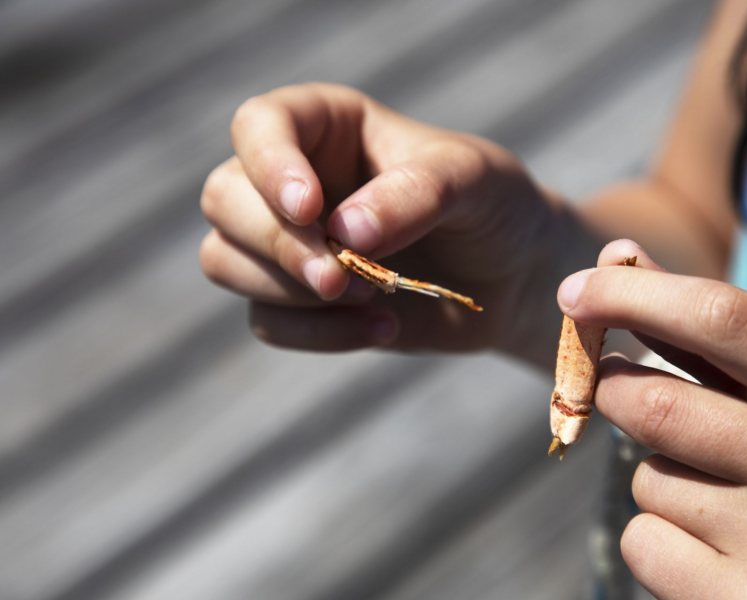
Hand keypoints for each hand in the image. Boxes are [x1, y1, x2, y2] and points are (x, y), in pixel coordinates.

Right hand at [200, 83, 583, 355]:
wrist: (514, 276)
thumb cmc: (493, 206)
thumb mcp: (471, 182)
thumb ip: (413, 195)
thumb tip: (343, 235)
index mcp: (326, 126)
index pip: (259, 125)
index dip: (269, 165)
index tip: (311, 209)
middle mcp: (294, 179)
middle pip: (225, 199)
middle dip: (277, 244)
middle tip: (339, 277)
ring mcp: (289, 243)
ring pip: (224, 260)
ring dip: (288, 291)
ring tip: (372, 298)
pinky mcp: (299, 302)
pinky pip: (266, 322)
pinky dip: (318, 335)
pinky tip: (384, 328)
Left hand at [559, 240, 746, 598]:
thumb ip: (717, 331)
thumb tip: (616, 258)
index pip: (725, 319)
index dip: (635, 294)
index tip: (576, 291)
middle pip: (653, 404)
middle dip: (616, 390)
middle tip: (624, 389)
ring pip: (647, 480)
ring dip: (659, 476)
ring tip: (728, 499)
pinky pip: (643, 542)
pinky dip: (660, 539)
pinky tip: (722, 554)